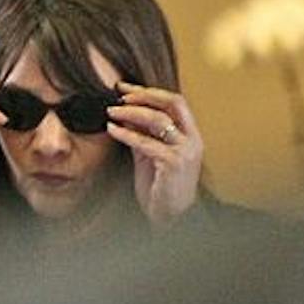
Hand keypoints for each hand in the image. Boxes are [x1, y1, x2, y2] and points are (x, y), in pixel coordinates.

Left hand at [107, 82, 203, 224]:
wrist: (171, 216)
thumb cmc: (160, 186)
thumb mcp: (150, 155)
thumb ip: (142, 135)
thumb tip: (124, 113)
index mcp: (190, 134)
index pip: (175, 102)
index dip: (150, 92)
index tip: (125, 87)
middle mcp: (192, 139)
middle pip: (172, 103)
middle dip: (144, 95)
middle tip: (119, 96)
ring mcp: (185, 151)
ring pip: (159, 121)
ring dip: (132, 113)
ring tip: (111, 112)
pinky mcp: (173, 164)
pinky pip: (147, 143)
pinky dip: (127, 134)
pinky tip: (112, 130)